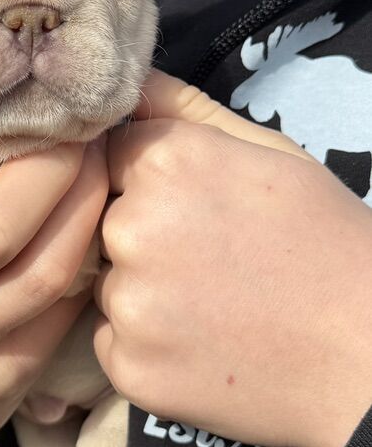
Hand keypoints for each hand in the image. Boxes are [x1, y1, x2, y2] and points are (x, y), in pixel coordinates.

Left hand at [94, 71, 371, 446]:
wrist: (364, 352)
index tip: (186, 204)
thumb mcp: (270, 153)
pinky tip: (199, 343)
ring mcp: (128, 302)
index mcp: (164, 162)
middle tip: (206, 259)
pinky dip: (144, 342)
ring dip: (141, 289)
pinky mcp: (127, 366)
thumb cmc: (323, 241)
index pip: (110, 155)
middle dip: (140, 233)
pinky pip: (112, 340)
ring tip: (209, 304)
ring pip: (106, 282)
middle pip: (101, 219)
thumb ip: (187, 109)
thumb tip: (131, 80)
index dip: (145, 178)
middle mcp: (131, 227)